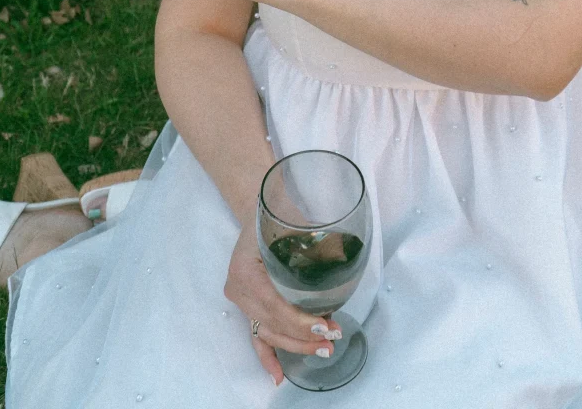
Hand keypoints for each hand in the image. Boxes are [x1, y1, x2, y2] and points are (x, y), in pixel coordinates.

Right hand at [224, 225, 342, 386]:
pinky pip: (256, 335)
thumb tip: (343, 256)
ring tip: (323, 350)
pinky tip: (278, 376)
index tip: (326, 326)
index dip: (300, 320)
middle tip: (333, 339)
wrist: (260, 205)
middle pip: (273, 323)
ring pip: (268, 332)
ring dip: (295, 345)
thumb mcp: (294, 221)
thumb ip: (313, 240)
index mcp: (244, 270)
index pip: (274, 305)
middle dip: (304, 336)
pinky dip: (267, 356)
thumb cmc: (278, 210)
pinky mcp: (247, 304)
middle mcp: (238, 289)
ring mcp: (240, 299)